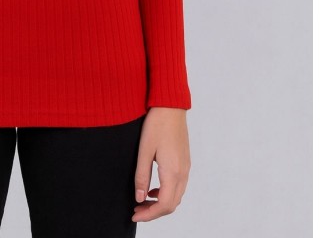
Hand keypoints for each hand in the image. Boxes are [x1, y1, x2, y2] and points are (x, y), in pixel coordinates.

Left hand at [132, 107, 190, 222]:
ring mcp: (186, 167)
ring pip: (176, 196)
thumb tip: (139, 198)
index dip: (149, 215)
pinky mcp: (185, 161)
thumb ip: (142, 176)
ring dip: (160, 203)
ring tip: (142, 200)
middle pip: (172, 204)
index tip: (135, 215)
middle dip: (154, 212)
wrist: (171, 106)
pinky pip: (178, 186)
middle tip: (137, 210)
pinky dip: (166, 193)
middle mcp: (183, 172)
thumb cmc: (157, 124)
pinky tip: (153, 188)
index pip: (164, 205)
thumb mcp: (144, 150)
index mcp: (173, 171)